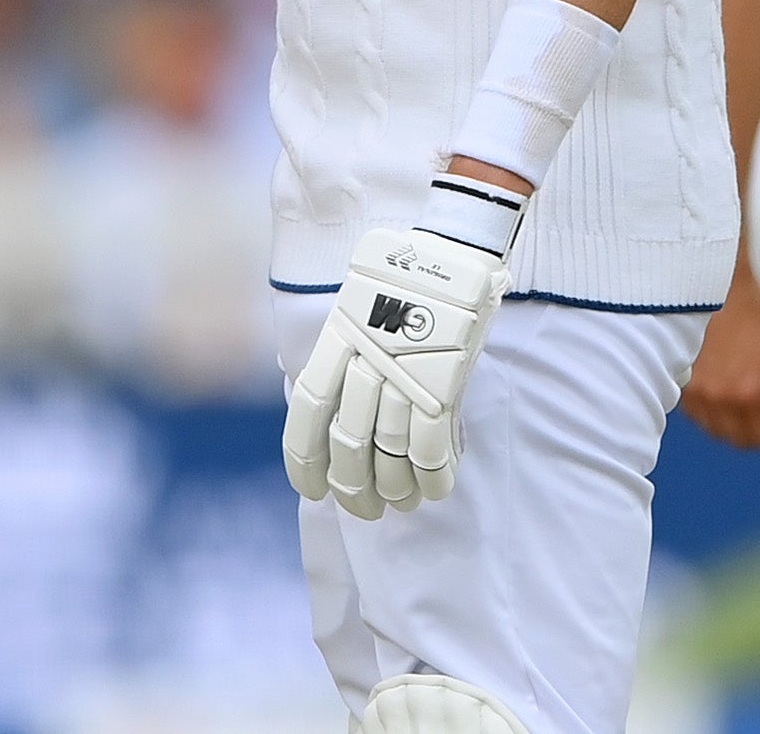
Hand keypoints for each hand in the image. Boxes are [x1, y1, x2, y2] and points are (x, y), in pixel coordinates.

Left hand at [282, 208, 511, 519]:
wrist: (454, 250)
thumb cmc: (406, 280)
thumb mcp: (357, 310)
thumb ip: (345, 357)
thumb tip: (334, 414)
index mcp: (337, 339)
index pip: (309, 410)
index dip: (305, 458)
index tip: (310, 490)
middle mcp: (366, 358)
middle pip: (348, 440)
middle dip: (352, 486)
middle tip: (362, 509)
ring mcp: (405, 371)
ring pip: (389, 449)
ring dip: (394, 487)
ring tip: (399, 504)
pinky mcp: (444, 381)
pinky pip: (431, 445)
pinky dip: (433, 476)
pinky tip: (434, 490)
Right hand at [678, 260, 759, 450]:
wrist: (715, 288)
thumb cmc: (755, 312)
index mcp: (756, 392)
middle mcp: (725, 399)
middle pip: (745, 442)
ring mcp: (700, 394)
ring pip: (719, 432)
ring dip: (735, 429)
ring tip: (746, 412)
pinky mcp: (683, 384)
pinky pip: (699, 416)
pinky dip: (713, 415)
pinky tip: (723, 400)